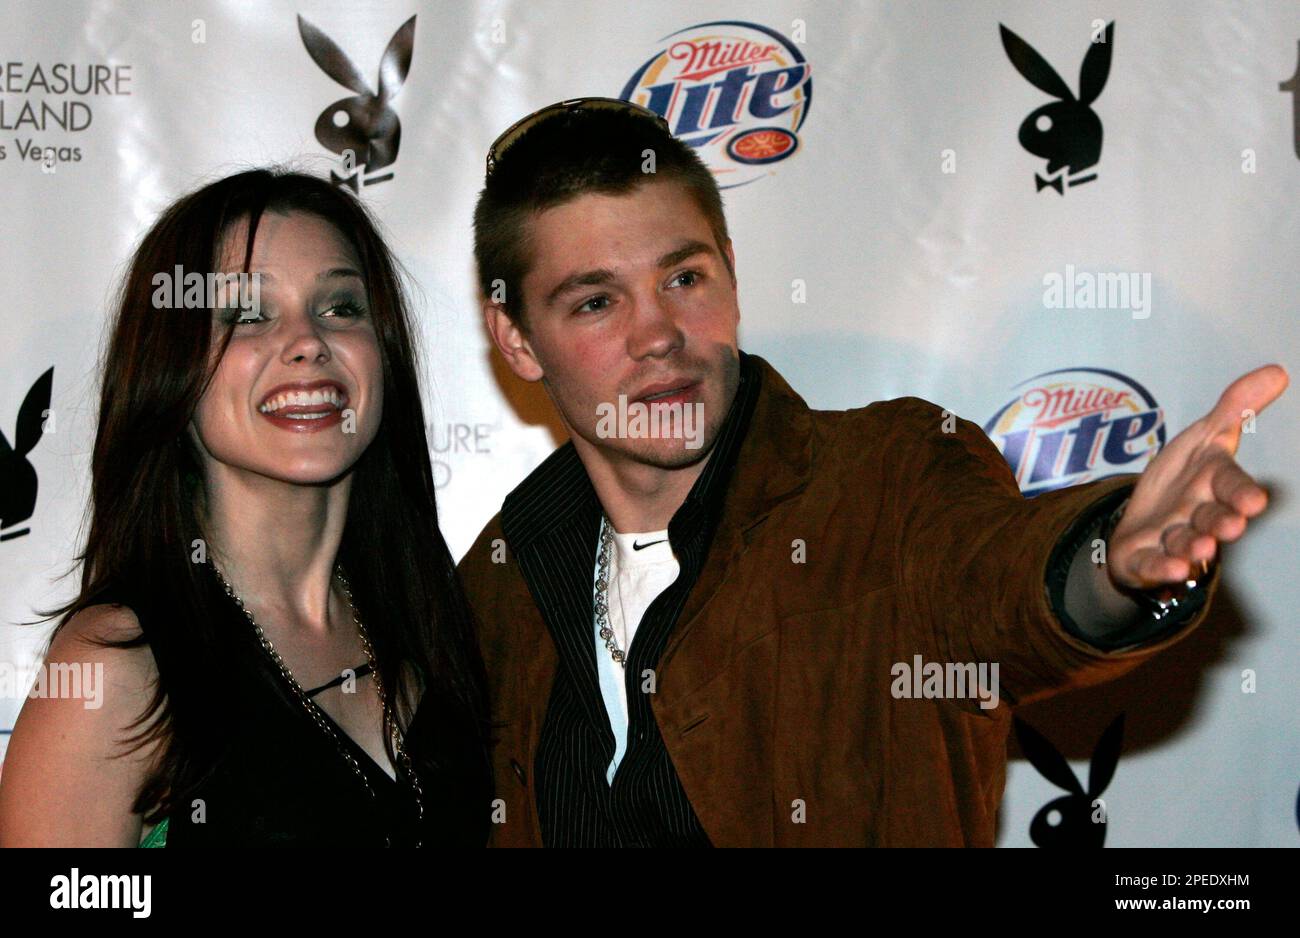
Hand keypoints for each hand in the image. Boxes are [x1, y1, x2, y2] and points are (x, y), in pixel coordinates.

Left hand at [1106, 364, 1288, 590]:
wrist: (1141, 521)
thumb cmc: (1180, 481)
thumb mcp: (1203, 438)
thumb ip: (1235, 408)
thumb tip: (1277, 371)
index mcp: (1212, 485)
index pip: (1230, 486)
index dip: (1239, 493)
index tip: (1254, 501)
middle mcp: (1196, 515)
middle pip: (1210, 517)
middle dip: (1220, 521)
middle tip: (1231, 525)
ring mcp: (1171, 539)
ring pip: (1183, 543)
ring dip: (1191, 545)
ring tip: (1198, 546)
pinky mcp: (1144, 558)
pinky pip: (1151, 564)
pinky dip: (1159, 567)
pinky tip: (1169, 568)